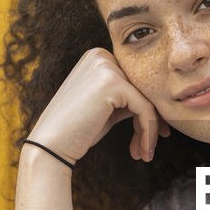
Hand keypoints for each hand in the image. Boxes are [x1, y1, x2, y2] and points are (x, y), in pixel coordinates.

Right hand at [26, 47, 170, 164]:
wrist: (50, 146)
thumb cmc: (77, 130)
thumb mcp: (107, 108)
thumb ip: (127, 98)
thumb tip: (159, 102)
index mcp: (99, 57)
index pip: (136, 83)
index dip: (147, 111)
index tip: (151, 137)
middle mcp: (102, 56)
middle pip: (144, 90)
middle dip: (151, 122)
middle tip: (148, 149)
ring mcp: (106, 67)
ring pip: (147, 100)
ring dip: (150, 131)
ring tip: (144, 154)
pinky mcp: (112, 83)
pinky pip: (145, 109)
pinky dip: (148, 133)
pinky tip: (142, 152)